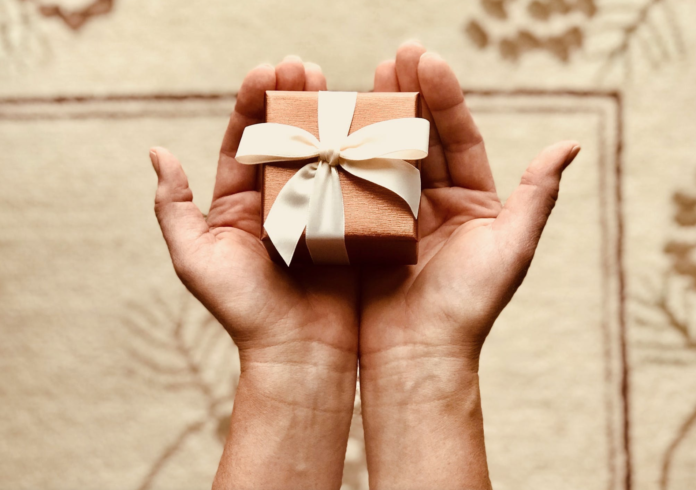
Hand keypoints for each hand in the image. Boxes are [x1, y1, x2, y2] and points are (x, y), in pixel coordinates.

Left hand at [150, 56, 357, 489]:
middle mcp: (278, 201)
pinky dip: (356, 151)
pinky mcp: (349, 223)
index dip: (252, 105)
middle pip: (283, 139)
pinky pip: (352, 180)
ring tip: (332, 84)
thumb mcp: (195, 258)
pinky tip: (363, 124)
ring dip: (325, 116)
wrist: (299, 352)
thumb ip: (174, 208)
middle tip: (303, 68)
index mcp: (239, 203)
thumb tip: (158, 153)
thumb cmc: (243, 309)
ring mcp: (316, 209)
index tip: (266, 72)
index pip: (244, 142)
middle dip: (291, 100)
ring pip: (319, 153)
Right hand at [358, 43, 579, 488]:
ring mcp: (396, 215)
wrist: (417, 355)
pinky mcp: (364, 231)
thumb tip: (569, 145)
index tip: (425, 60)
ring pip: (387, 156)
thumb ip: (536, 196)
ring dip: (376, 117)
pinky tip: (335, 127)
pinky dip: (348, 156)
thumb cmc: (468, 308)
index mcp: (471, 202)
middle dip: (408, 95)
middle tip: (394, 57)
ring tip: (365, 78)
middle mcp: (434, 203)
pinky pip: (356, 186)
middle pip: (421, 139)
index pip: (458, 138)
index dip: (444, 98)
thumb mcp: (510, 250)